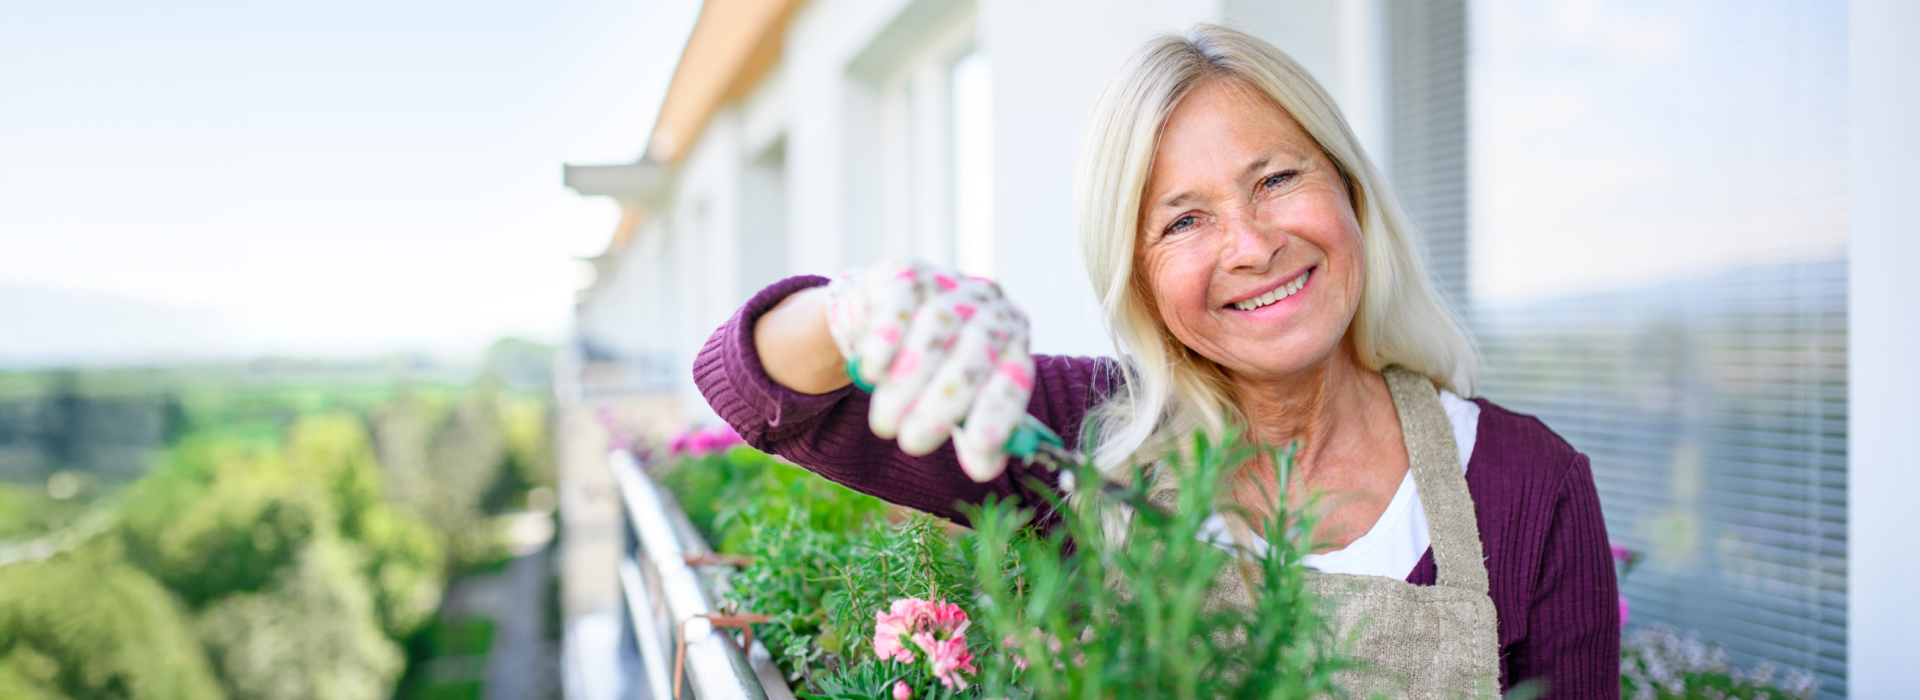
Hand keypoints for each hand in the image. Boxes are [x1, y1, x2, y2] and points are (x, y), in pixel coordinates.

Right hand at [823, 260, 1034, 481]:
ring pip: (932, 334)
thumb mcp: (960, 400)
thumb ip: (975, 434)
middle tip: (912, 444)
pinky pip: (898, 308)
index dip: (998, 414)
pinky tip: (873, 372)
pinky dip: (885, 344)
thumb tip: (986, 469)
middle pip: (973, 357)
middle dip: (940, 408)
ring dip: (905, 386)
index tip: (980, 448)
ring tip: (885, 423)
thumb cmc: (934, 367)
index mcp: (1013, 340)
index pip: (1014, 378)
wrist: (887, 314)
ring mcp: (948, 284)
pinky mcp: (906, 272)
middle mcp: (988, 307)